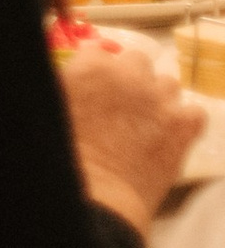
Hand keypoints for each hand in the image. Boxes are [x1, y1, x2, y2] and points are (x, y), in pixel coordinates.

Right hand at [60, 36, 201, 236]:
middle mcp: (128, 75)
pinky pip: (194, 111)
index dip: (98, 70)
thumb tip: (72, 77)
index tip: (97, 85)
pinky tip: (170, 134)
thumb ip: (66, 83)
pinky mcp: (184, 124)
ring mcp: (160, 99)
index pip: (99, 50)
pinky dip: (184, 121)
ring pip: (168, 83)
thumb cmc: (68, 158)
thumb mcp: (54, 107)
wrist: (99, 197)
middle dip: (131, 79)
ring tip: (146, 121)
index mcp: (92, 68)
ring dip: (158, 97)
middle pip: (137, 61)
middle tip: (121, 105)